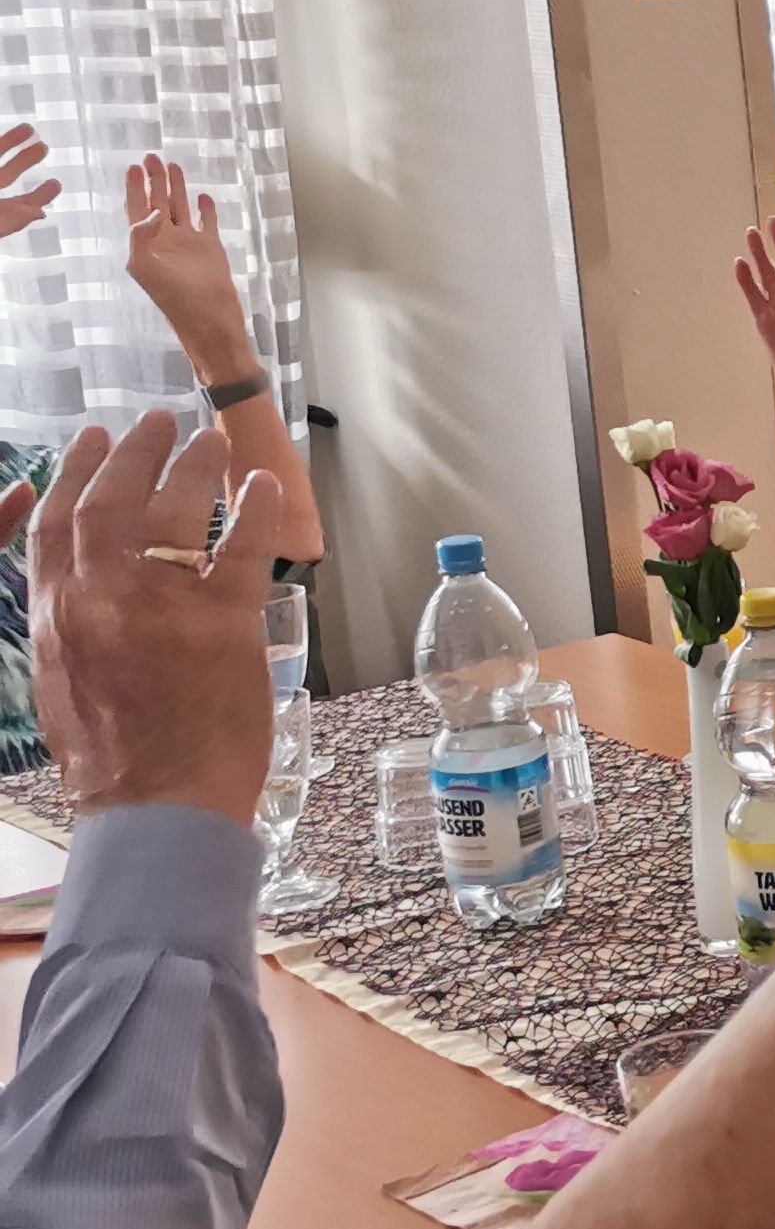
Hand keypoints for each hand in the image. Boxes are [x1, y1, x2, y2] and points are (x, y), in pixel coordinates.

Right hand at [0, 125, 55, 239]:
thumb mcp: (0, 222)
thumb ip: (17, 218)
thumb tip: (41, 212)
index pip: (19, 205)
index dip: (39, 195)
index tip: (56, 183)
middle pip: (5, 175)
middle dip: (24, 161)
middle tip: (44, 146)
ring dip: (10, 142)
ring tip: (29, 128)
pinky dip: (2, 140)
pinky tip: (13, 131)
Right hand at [28, 414, 286, 824]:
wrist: (155, 806)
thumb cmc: (116, 757)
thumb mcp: (67, 682)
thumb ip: (75, 628)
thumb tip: (86, 592)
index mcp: (58, 616)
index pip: (56, 524)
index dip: (74, 474)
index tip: (93, 441)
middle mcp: (101, 600)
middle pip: (113, 503)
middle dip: (136, 454)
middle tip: (159, 422)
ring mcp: (162, 608)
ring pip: (175, 513)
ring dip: (196, 467)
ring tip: (213, 440)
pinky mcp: (223, 624)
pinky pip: (241, 548)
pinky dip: (254, 509)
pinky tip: (264, 485)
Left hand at [123, 155, 259, 385]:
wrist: (210, 321)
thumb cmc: (176, 300)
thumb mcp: (146, 268)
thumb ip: (142, 237)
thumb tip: (153, 213)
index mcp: (146, 244)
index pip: (137, 209)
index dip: (134, 188)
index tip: (133, 167)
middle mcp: (166, 241)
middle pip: (158, 203)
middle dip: (155, 181)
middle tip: (152, 157)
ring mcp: (189, 244)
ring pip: (181, 208)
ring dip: (177, 188)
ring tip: (174, 166)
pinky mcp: (212, 249)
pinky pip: (208, 223)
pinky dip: (206, 210)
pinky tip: (204, 197)